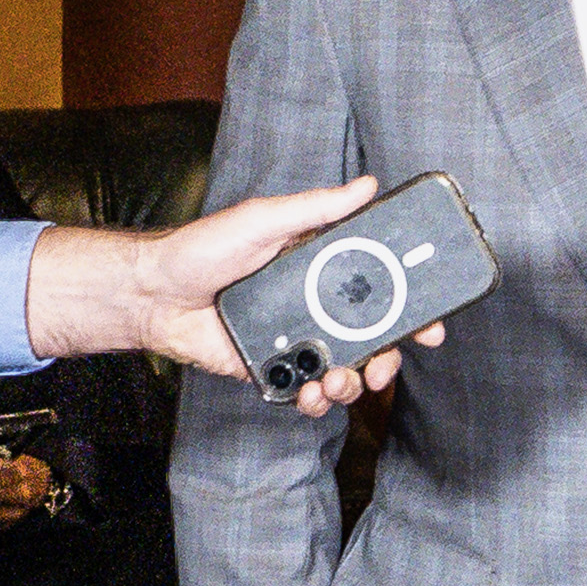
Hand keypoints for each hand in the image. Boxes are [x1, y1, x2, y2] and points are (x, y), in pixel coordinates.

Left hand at [29, 178, 436, 412]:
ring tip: (336, 382)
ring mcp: (295, 342)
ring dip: (351, 384)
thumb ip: (316, 208)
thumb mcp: (264, 219)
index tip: (432, 327)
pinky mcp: (271, 370)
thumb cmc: (203, 249)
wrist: (154, 294)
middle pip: (372, 341)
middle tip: (382, 367)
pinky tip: (309, 394)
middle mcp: (314, 308)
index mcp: (321, 272)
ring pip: (343, 372)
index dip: (412, 311)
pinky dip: (314, 400)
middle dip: (387, 360)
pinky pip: (304, 393)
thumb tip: (366, 186)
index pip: (379, 292)